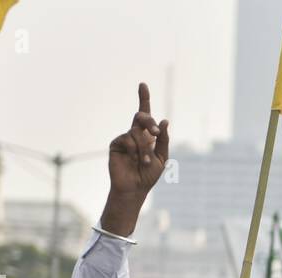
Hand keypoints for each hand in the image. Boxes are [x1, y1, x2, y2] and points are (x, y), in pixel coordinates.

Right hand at [100, 82, 169, 235]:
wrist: (135, 188)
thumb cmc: (149, 175)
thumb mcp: (162, 157)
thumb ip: (164, 140)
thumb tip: (165, 121)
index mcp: (147, 135)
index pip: (145, 114)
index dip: (144, 98)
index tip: (142, 85)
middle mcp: (135, 133)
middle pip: (141, 116)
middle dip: (149, 122)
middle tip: (155, 133)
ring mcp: (125, 138)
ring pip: (137, 132)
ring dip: (144, 148)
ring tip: (144, 162)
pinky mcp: (116, 144)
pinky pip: (127, 139)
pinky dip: (134, 150)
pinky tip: (134, 160)